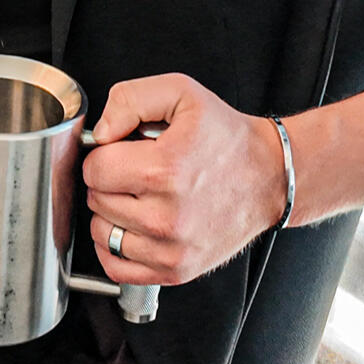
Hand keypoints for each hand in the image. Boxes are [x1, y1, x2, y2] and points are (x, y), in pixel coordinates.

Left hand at [83, 74, 283, 285]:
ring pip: (102, 233)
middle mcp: (166, 216)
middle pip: (97, 199)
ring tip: (139, 195)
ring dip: (111, 212)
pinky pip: (118, 268)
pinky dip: (115, 247)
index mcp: (164, 170)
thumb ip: (131, 100)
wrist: (269, 176)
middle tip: (138, 169)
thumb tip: (101, 132)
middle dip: (110, 179)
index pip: (95, 168)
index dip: (105, 152)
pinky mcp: (176, 270)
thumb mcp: (182, 94)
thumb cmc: (227, 138)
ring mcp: (171, 249)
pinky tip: (132, 225)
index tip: (123, 150)